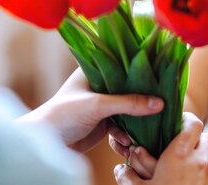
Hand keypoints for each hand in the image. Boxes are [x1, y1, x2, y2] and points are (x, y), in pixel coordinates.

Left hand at [17, 68, 163, 152]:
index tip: (161, 74)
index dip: (141, 68)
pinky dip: (127, 133)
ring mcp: (102, 104)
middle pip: (129, 88)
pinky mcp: (103, 122)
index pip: (122, 63)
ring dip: (136, 120)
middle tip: (161, 103)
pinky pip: (122, 125)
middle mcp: (99, 84)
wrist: (46, 143)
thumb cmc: (64, 114)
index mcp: (94, 69)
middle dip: (143, 98)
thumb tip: (160, 103)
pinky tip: (128, 141)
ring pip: (128, 108)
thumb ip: (129, 103)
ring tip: (143, 129)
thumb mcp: (99, 105)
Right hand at [113, 113, 207, 184]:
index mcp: (178, 156)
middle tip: (189, 150)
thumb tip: (119, 169)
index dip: (188, 120)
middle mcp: (200, 163)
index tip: (182, 123)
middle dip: (199, 142)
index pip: (193, 124)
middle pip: (207, 138)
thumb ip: (128, 177)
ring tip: (204, 165)